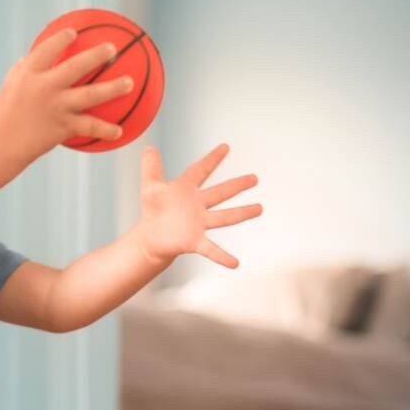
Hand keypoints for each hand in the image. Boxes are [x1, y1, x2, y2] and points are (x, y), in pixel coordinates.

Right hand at [0, 28, 134, 159]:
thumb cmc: (2, 115)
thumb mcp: (9, 87)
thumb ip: (21, 70)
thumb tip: (29, 58)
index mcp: (29, 74)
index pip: (47, 49)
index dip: (61, 39)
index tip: (73, 32)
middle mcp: (44, 87)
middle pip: (76, 67)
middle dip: (96, 55)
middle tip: (112, 48)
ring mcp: (56, 107)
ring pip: (90, 95)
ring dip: (113, 88)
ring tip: (129, 83)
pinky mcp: (62, 127)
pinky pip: (89, 127)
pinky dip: (105, 129)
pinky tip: (120, 131)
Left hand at [135, 143, 261, 267]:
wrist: (150, 237)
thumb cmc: (153, 211)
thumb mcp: (150, 187)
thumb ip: (151, 167)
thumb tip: (149, 147)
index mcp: (187, 189)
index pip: (200, 170)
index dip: (212, 159)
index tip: (225, 147)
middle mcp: (197, 205)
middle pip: (220, 192)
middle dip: (237, 185)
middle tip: (255, 178)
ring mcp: (199, 223)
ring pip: (224, 217)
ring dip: (242, 213)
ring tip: (260, 209)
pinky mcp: (195, 241)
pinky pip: (212, 249)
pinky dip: (222, 256)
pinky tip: (234, 263)